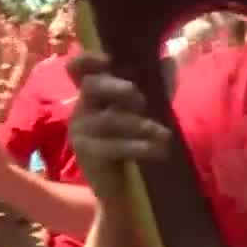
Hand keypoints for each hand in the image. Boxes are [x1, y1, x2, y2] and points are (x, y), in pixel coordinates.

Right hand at [67, 53, 171, 202]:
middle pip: (92, 85)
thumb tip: (169, 60)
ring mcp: (80, 131)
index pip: (78, 68)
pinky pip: (115, 146)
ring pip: (110, 119)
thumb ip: (157, 86)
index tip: (110, 59)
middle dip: (119, 88)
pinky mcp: (86, 154)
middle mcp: (82, 108)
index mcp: (93, 94)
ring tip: (165, 135)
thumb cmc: (133, 141)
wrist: (123, 188)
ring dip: (141, 125)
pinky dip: (141, 147)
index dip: (88, 59)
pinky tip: (161, 151)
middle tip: (143, 101)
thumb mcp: (147, 111)